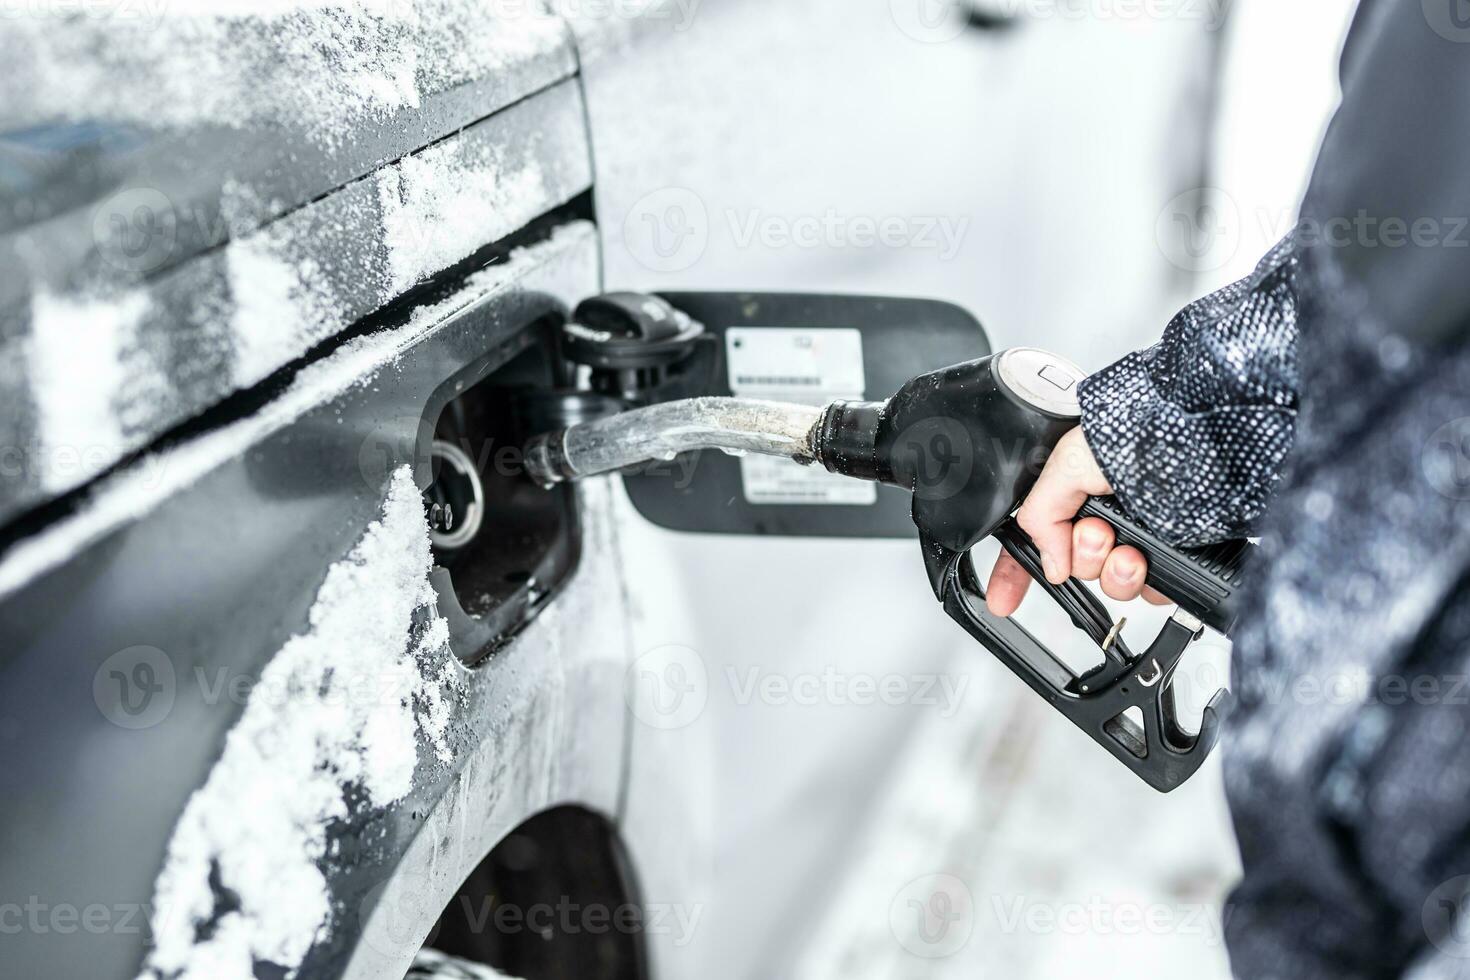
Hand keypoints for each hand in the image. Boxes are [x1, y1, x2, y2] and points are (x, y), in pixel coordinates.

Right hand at [985, 426, 1168, 616]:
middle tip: (1099, 533)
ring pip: (1111, 582)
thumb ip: (1040, 517)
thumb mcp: (1064, 466)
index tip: (1003, 598)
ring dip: (1116, 573)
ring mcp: (1138, 536)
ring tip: (1131, 552)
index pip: (1035, 541)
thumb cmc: (1132, 436)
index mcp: (1074, 494)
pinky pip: (1150, 590)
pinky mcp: (1171, 553)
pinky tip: (1151, 561)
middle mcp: (1105, 516)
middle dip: (1084, 555)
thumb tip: (1051, 565)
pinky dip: (1149, 583)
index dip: (1015, 572)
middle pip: (1075, 566)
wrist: (1195, 447)